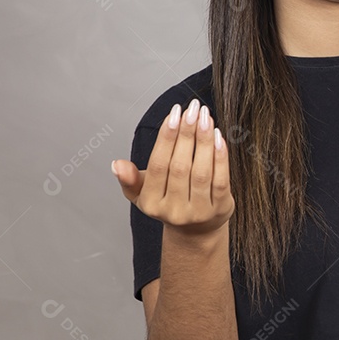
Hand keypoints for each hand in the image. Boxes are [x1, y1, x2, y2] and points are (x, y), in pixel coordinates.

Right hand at [111, 98, 233, 236]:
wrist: (195, 230)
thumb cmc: (168, 202)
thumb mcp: (143, 193)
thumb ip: (130, 179)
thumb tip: (117, 164)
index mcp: (150, 203)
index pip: (158, 165)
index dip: (167, 137)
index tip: (175, 112)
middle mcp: (173, 211)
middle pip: (180, 166)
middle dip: (187, 133)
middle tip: (193, 108)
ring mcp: (198, 212)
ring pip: (201, 172)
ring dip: (204, 141)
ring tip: (206, 117)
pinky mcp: (219, 209)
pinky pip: (221, 180)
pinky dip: (220, 157)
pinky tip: (219, 136)